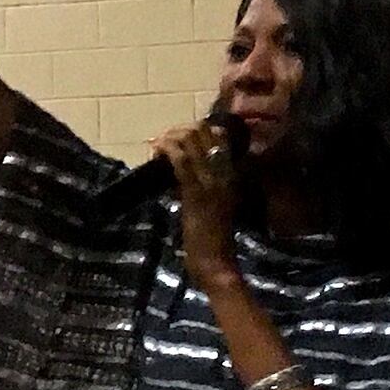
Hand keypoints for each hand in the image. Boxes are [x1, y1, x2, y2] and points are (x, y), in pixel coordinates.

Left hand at [150, 122, 241, 286]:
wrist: (216, 260)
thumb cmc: (212, 237)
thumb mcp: (212, 202)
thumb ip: (203, 182)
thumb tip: (183, 166)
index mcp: (232, 174)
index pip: (220, 135)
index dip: (197, 128)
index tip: (179, 134)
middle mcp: (225, 172)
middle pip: (204, 132)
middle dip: (180, 129)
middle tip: (164, 138)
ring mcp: (211, 180)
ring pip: (191, 142)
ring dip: (170, 137)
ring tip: (157, 143)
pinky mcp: (196, 191)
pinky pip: (181, 161)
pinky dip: (166, 150)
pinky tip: (156, 150)